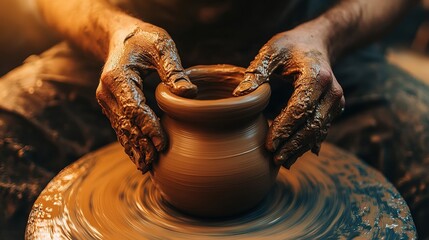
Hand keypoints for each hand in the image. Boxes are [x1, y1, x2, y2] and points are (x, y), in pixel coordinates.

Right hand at [96, 22, 196, 172]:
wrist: (121, 37)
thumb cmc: (144, 39)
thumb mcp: (161, 46)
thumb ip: (174, 69)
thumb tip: (189, 93)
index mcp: (117, 77)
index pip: (133, 108)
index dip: (148, 127)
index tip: (162, 144)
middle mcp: (107, 93)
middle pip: (125, 124)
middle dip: (141, 144)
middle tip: (156, 162)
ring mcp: (107, 102)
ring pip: (121, 130)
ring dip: (134, 149)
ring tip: (147, 168)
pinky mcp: (112, 107)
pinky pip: (121, 128)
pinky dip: (130, 143)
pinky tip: (140, 158)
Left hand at [233, 29, 344, 168]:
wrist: (315, 44)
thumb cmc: (290, 47)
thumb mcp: (272, 51)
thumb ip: (257, 72)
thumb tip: (239, 96)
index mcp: (317, 76)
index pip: (299, 108)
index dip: (284, 128)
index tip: (268, 144)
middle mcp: (332, 92)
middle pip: (311, 125)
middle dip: (293, 145)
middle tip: (274, 159)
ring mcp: (336, 102)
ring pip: (317, 132)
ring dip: (300, 149)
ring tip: (282, 162)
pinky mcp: (333, 110)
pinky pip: (320, 130)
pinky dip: (306, 144)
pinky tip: (294, 156)